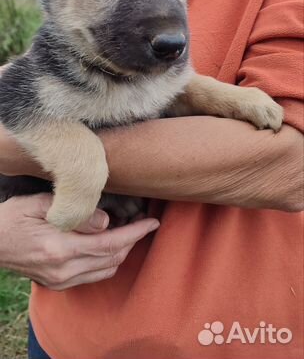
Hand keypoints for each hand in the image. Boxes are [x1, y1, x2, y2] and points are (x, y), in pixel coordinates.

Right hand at [0, 194, 159, 289]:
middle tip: (144, 222)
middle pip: (112, 259)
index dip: (135, 233)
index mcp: (59, 248)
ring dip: (123, 252)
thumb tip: (107, 222)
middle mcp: (63, 270)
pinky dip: (108, 262)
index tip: (152, 222)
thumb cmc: (13, 217)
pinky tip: (110, 246)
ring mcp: (61, 280)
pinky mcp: (58, 284)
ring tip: (131, 231)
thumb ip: (75, 213)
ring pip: (106, 270)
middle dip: (133, 241)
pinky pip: (94, 276)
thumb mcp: (39, 204)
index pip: (109, 243)